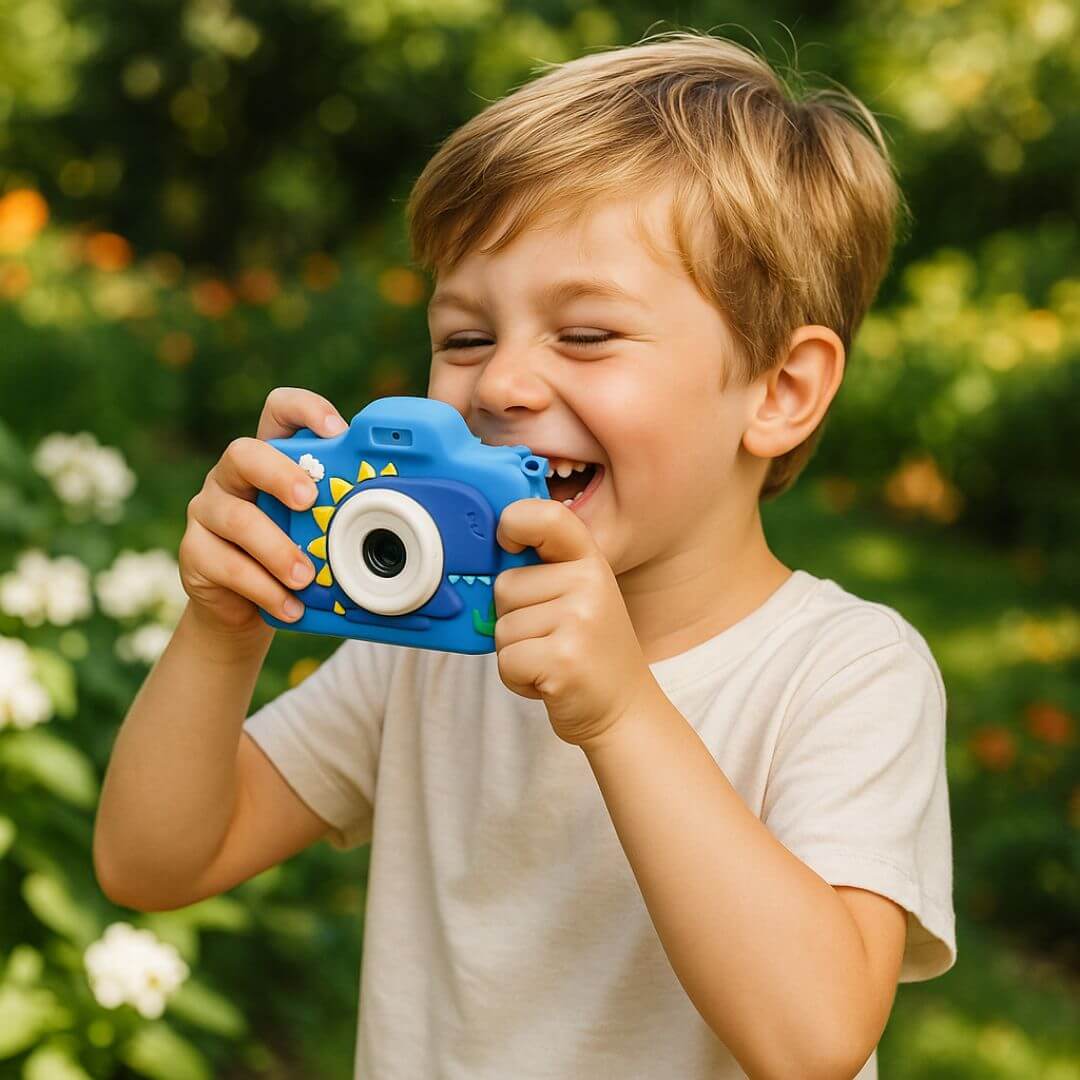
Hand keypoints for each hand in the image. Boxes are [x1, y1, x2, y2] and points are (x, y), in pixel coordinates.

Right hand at [179, 386, 348, 640]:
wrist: (247, 608)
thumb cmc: (295, 555)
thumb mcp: (322, 530)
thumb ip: (345, 513)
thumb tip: (402, 518)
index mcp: (270, 458)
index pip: (279, 411)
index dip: (304, 408)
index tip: (337, 430)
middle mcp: (233, 476)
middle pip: (244, 453)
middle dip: (279, 474)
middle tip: (311, 501)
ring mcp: (208, 511)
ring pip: (235, 517)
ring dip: (276, 548)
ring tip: (306, 576)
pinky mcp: (194, 552)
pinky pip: (226, 566)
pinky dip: (264, 590)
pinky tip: (291, 606)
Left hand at [493, 497, 655, 747]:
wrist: (624, 711)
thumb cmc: (587, 653)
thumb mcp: (579, 597)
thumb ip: (543, 572)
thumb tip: (481, 559)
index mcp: (590, 562)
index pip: (547, 516)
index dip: (514, 522)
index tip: (508, 544)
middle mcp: (589, 583)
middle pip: (505, 586)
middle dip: (513, 618)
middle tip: (550, 639)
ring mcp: (579, 620)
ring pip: (501, 628)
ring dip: (516, 653)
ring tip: (551, 660)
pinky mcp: (564, 659)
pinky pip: (507, 660)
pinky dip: (518, 679)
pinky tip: (549, 681)